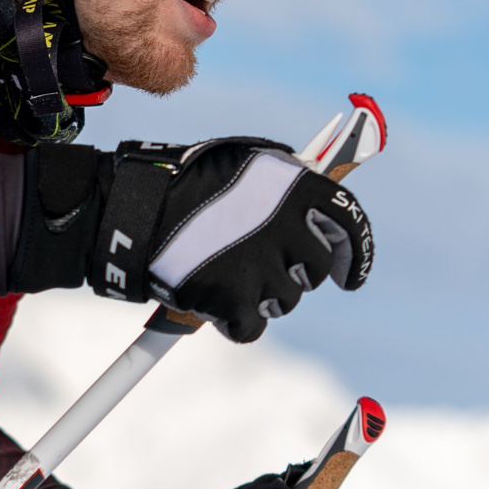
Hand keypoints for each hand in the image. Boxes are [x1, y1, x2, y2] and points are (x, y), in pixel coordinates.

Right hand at [13, 139, 373, 343]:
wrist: (134, 212)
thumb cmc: (188, 180)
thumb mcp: (248, 161)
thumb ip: (289, 182)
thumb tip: (323, 207)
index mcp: (297, 188)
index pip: (349, 224)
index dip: (355, 254)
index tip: (349, 275)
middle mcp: (288, 228)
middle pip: (313, 270)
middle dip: (294, 272)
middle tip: (261, 265)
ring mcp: (262, 268)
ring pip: (283, 302)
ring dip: (261, 295)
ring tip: (225, 273)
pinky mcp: (233, 302)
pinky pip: (251, 327)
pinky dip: (234, 322)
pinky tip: (213, 302)